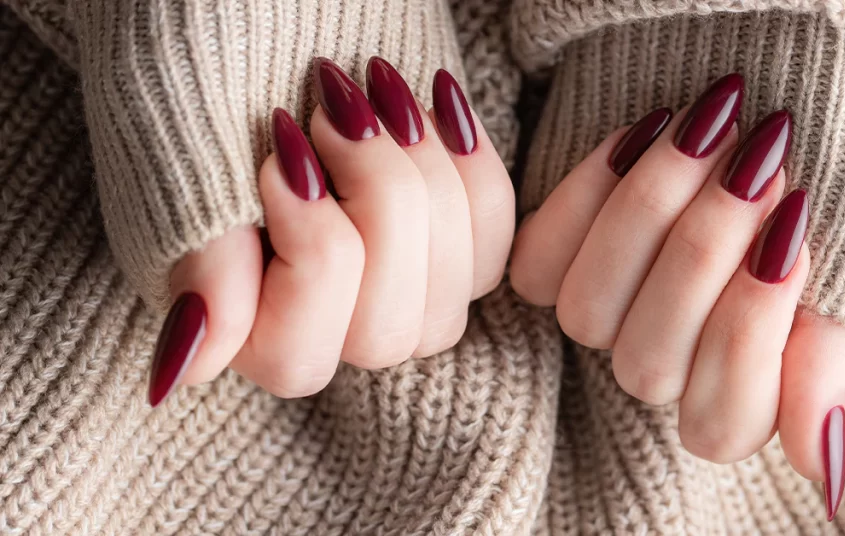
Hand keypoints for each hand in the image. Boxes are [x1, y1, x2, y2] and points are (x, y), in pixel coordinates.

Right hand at [149, 59, 513, 404]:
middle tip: (335, 108)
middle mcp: (316, 322)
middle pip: (386, 333)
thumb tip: (182, 369)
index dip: (310, 250)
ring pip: (451, 291)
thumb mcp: (185, 147)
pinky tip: (433, 96)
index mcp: (232, 318)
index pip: (295, 354)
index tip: (282, 148)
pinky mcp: (441, 243)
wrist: (258, 4)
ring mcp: (388, 287)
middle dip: (379, 201)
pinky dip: (470, 165)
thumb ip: (195, 254)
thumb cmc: (204, 65)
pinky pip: (492, 241)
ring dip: (425, 176)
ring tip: (376, 88)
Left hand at [510, 74, 844, 520]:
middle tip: (759, 163)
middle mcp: (663, 364)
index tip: (795, 242)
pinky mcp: (553, 261)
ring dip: (647, 216)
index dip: (751, 334)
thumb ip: (828, 360)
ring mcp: (606, 316)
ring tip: (710, 132)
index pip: (723, 422)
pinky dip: (589, 191)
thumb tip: (823, 469)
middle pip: (649, 364)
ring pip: (588, 315)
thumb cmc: (829, 188)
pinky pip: (539, 260)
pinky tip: (645, 129)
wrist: (784, 90)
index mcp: (738, 390)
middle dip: (705, 254)